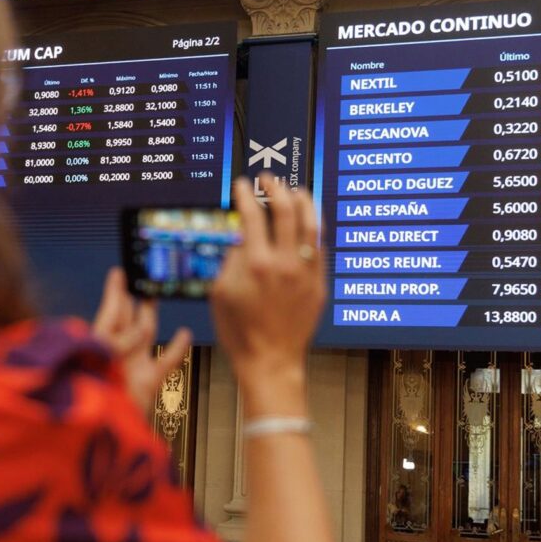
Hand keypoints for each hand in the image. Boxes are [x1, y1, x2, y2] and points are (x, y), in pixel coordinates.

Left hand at [91, 268, 192, 414]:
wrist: (104, 431)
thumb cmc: (92, 395)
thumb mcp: (101, 358)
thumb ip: (122, 341)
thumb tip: (141, 331)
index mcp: (98, 345)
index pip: (109, 312)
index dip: (114, 291)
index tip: (118, 272)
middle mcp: (115, 354)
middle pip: (126, 319)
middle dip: (132, 299)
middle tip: (140, 280)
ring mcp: (132, 368)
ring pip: (145, 335)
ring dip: (149, 316)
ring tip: (153, 297)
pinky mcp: (147, 384)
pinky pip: (165, 362)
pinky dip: (176, 348)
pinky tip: (184, 334)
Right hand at [211, 176, 325, 400]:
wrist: (270, 362)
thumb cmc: (241, 332)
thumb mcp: (221, 293)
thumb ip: (231, 259)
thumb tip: (241, 235)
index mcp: (256, 264)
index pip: (251, 216)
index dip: (246, 195)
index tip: (242, 186)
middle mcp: (284, 264)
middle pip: (285, 210)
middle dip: (276, 189)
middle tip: (269, 180)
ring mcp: (305, 273)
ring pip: (311, 224)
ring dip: (303, 201)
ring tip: (296, 190)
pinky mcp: (318, 284)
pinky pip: (319, 247)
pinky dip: (313, 228)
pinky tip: (307, 221)